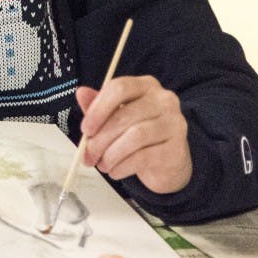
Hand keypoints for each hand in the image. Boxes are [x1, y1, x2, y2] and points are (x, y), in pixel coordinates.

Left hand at [76, 75, 192, 194]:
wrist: (168, 162)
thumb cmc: (139, 135)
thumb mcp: (117, 116)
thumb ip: (99, 105)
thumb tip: (81, 93)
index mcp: (146, 85)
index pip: (119, 88)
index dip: (98, 109)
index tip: (85, 129)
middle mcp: (164, 100)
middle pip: (125, 115)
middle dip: (101, 139)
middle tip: (88, 155)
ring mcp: (174, 123)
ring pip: (135, 136)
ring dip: (111, 154)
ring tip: (102, 165)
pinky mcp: (176, 149)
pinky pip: (144, 157)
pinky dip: (124, 166)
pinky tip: (115, 171)